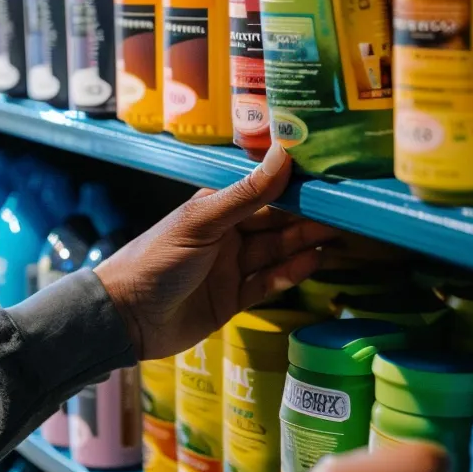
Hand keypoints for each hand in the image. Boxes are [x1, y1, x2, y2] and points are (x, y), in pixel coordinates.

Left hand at [95, 144, 339, 358]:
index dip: (294, 187)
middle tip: (346, 210)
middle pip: (275, 224)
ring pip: (276, 252)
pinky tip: (314, 262)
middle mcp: (226, 235)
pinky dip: (290, 273)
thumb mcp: (202, 222)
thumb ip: (246, 193)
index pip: (263, 193)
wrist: (126, 318)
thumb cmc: (155, 260)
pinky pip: (268, 283)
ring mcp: (230, 268)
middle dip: (308, 217)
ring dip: (304, 244)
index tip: (329, 180)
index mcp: (215, 208)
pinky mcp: (233, 300)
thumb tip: (284, 153)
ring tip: (339, 235)